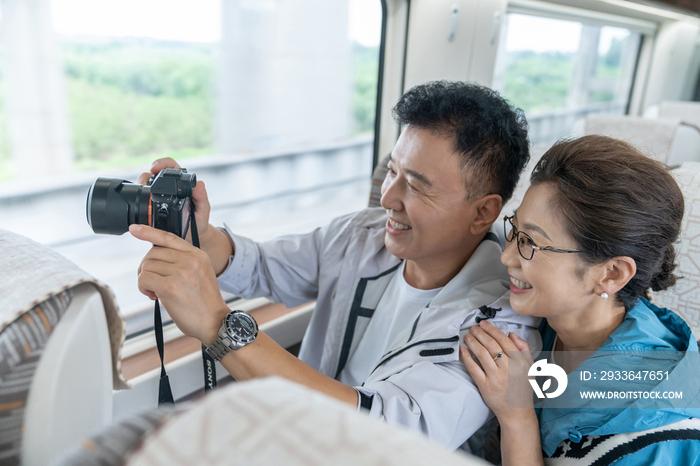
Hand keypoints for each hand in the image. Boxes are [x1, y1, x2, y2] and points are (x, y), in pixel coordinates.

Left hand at [130, 224, 228, 345]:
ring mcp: (180, 272)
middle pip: (153, 253)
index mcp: (197, 255)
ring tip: (156, 292)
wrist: (214, 321)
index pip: (169, 237)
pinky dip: (143, 288)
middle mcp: (189, 260)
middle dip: (147, 268)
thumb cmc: (204, 302)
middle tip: (152, 283)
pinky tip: (154, 296)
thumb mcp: (201, 273)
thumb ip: (183, 261)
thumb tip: (157, 259)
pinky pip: (144, 279)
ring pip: (146, 266)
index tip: (135, 229)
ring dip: (145, 280)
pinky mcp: (170, 287)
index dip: (149, 231)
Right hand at [138, 158, 212, 245]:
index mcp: (181, 183)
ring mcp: (158, 197)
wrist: (192, 236)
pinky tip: (140, 208)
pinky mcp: (151, 209)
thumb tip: (200, 185)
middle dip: (146, 176)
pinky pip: (142, 202)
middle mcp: (168, 188)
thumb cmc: (199, 219)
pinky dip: (138, 202)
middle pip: (152, 174)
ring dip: (140, 188)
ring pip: (144, 186)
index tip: (156, 168)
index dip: (162, 163)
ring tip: (142, 196)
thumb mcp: (203, 209)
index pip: (170, 166)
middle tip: (145, 184)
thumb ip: (202, 197)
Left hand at [460, 320, 534, 422]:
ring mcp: (495, 377)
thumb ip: (524, 349)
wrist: (517, 412)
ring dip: (472, 342)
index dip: (492, 330)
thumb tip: (512, 334)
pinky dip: (467, 358)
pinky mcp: (485, 386)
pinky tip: (463, 350)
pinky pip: (473, 368)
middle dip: (480, 333)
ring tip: (468, 336)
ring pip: (482, 354)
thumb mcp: (530, 367)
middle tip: (474, 328)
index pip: (504, 340)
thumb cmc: (522, 388)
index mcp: (520, 362)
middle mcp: (508, 368)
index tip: (484, 324)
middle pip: (491, 345)